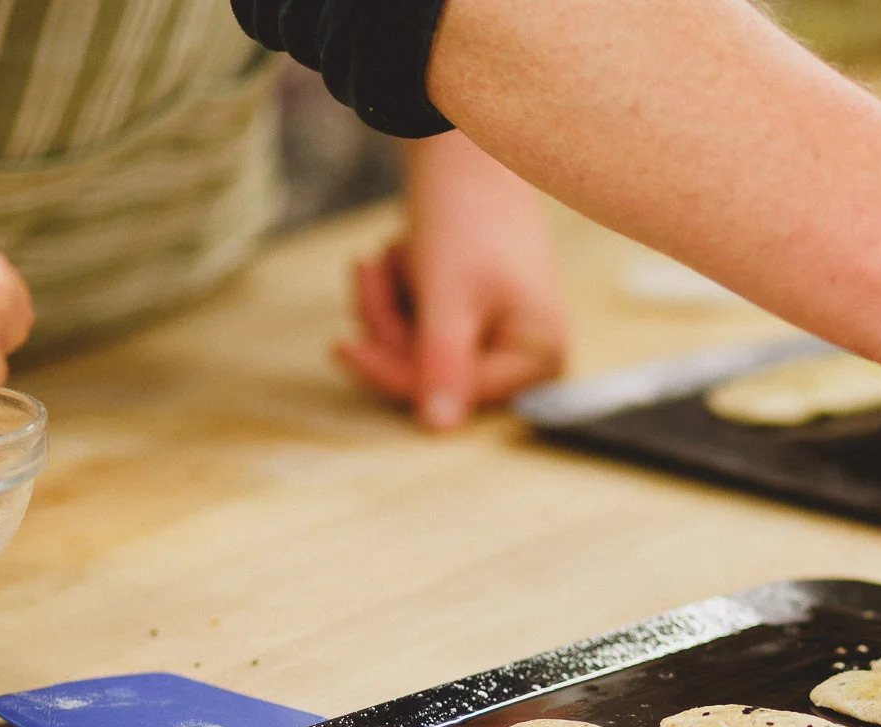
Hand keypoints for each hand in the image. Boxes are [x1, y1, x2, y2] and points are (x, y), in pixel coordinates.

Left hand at [338, 131, 564, 429]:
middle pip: (432, 373)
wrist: (461, 142)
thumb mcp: (448, 295)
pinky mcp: (478, 312)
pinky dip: (400, 291)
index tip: (341, 346)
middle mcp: (528, 352)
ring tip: (389, 252)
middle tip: (368, 267)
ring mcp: (503, 331)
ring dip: (389, 302)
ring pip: (419, 349)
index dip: (392, 371)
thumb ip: (442, 364)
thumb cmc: (466, 213)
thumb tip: (439, 429)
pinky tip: (399, 251)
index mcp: (539, 354)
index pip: (452, 393)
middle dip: (389, 322)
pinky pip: (421, 325)